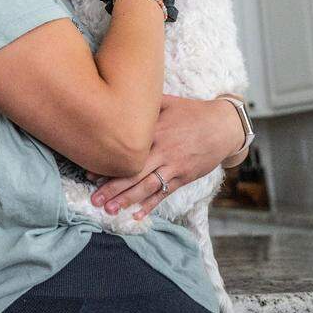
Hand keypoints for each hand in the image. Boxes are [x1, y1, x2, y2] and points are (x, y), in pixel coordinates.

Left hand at [83, 94, 243, 219]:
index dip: (109, 163)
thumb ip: (145, 104)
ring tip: (109, 210)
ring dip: (127, 200)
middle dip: (112, 188)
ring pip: (147, 186)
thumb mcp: (168, 103)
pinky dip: (150, 206)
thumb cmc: (192, 112)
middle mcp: (163, 150)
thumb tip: (120, 96)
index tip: (89, 172)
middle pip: (134, 172)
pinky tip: (137, 216)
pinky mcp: (184, 177)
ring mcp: (174, 166)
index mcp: (156, 131)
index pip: (128, 150)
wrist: (224, 126)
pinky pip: (164, 194)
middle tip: (93, 200)